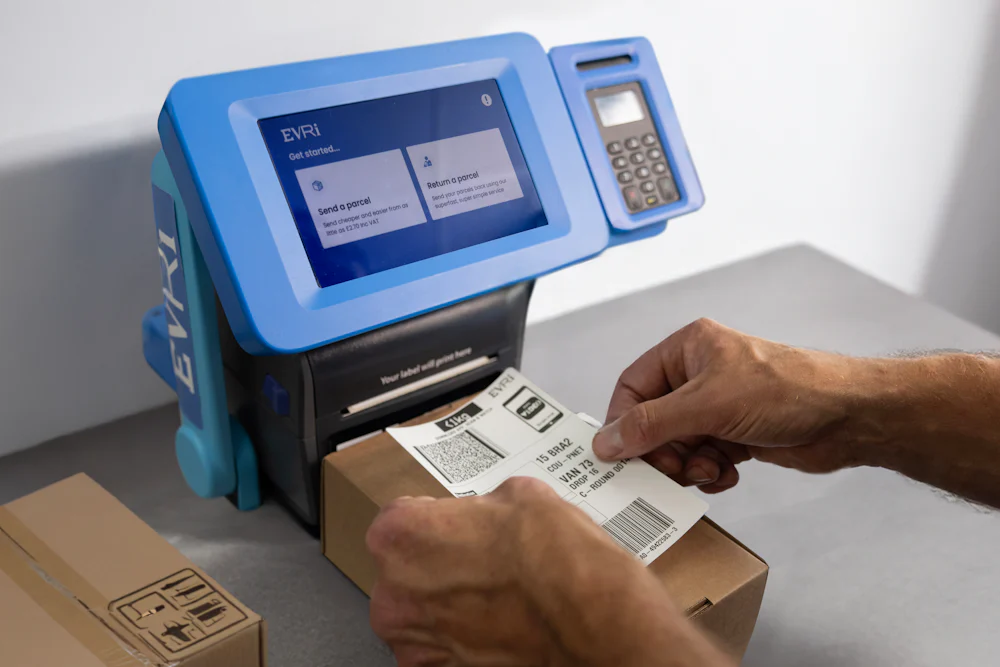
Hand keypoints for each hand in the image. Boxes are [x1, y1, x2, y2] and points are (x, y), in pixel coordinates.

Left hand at [366, 477, 732, 666]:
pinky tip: (498, 625)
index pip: (401, 518)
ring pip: (419, 611)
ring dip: (447, 602)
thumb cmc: (559, 562)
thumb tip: (489, 514)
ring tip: (496, 594)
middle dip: (439, 563)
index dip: (436, 520)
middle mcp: (395, 589)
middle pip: (405, 568)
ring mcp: (412, 640)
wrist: (595, 625)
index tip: (456, 525)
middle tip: (483, 559)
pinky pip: (437, 649)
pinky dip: (461, 640)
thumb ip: (485, 506)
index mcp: (402, 534)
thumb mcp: (523, 497)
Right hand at [592, 318, 868, 490]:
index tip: (620, 454)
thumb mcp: (708, 405)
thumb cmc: (788, 390)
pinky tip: (727, 473)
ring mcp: (718, 406)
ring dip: (687, 465)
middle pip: (653, 421)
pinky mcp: (735, 434)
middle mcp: (699, 375)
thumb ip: (652, 425)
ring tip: (708, 469)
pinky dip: (709, 471)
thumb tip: (607, 441)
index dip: (623, 421)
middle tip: (672, 470)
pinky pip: (702, 458)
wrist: (849, 417)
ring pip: (677, 445)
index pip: (633, 386)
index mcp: (688, 349)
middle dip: (661, 451)